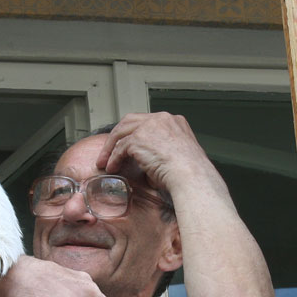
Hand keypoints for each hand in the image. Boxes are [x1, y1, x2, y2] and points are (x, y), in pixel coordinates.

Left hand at [96, 112, 211, 192]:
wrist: (192, 176)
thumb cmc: (189, 173)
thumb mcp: (177, 155)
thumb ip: (160, 151)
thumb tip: (144, 162)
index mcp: (174, 121)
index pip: (146, 121)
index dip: (133, 132)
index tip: (125, 143)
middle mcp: (161, 119)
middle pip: (129, 121)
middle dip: (116, 137)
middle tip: (109, 150)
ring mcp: (149, 126)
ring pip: (120, 133)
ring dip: (110, 149)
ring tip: (105, 161)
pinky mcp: (138, 138)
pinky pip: (119, 148)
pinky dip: (113, 158)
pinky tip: (112, 168)